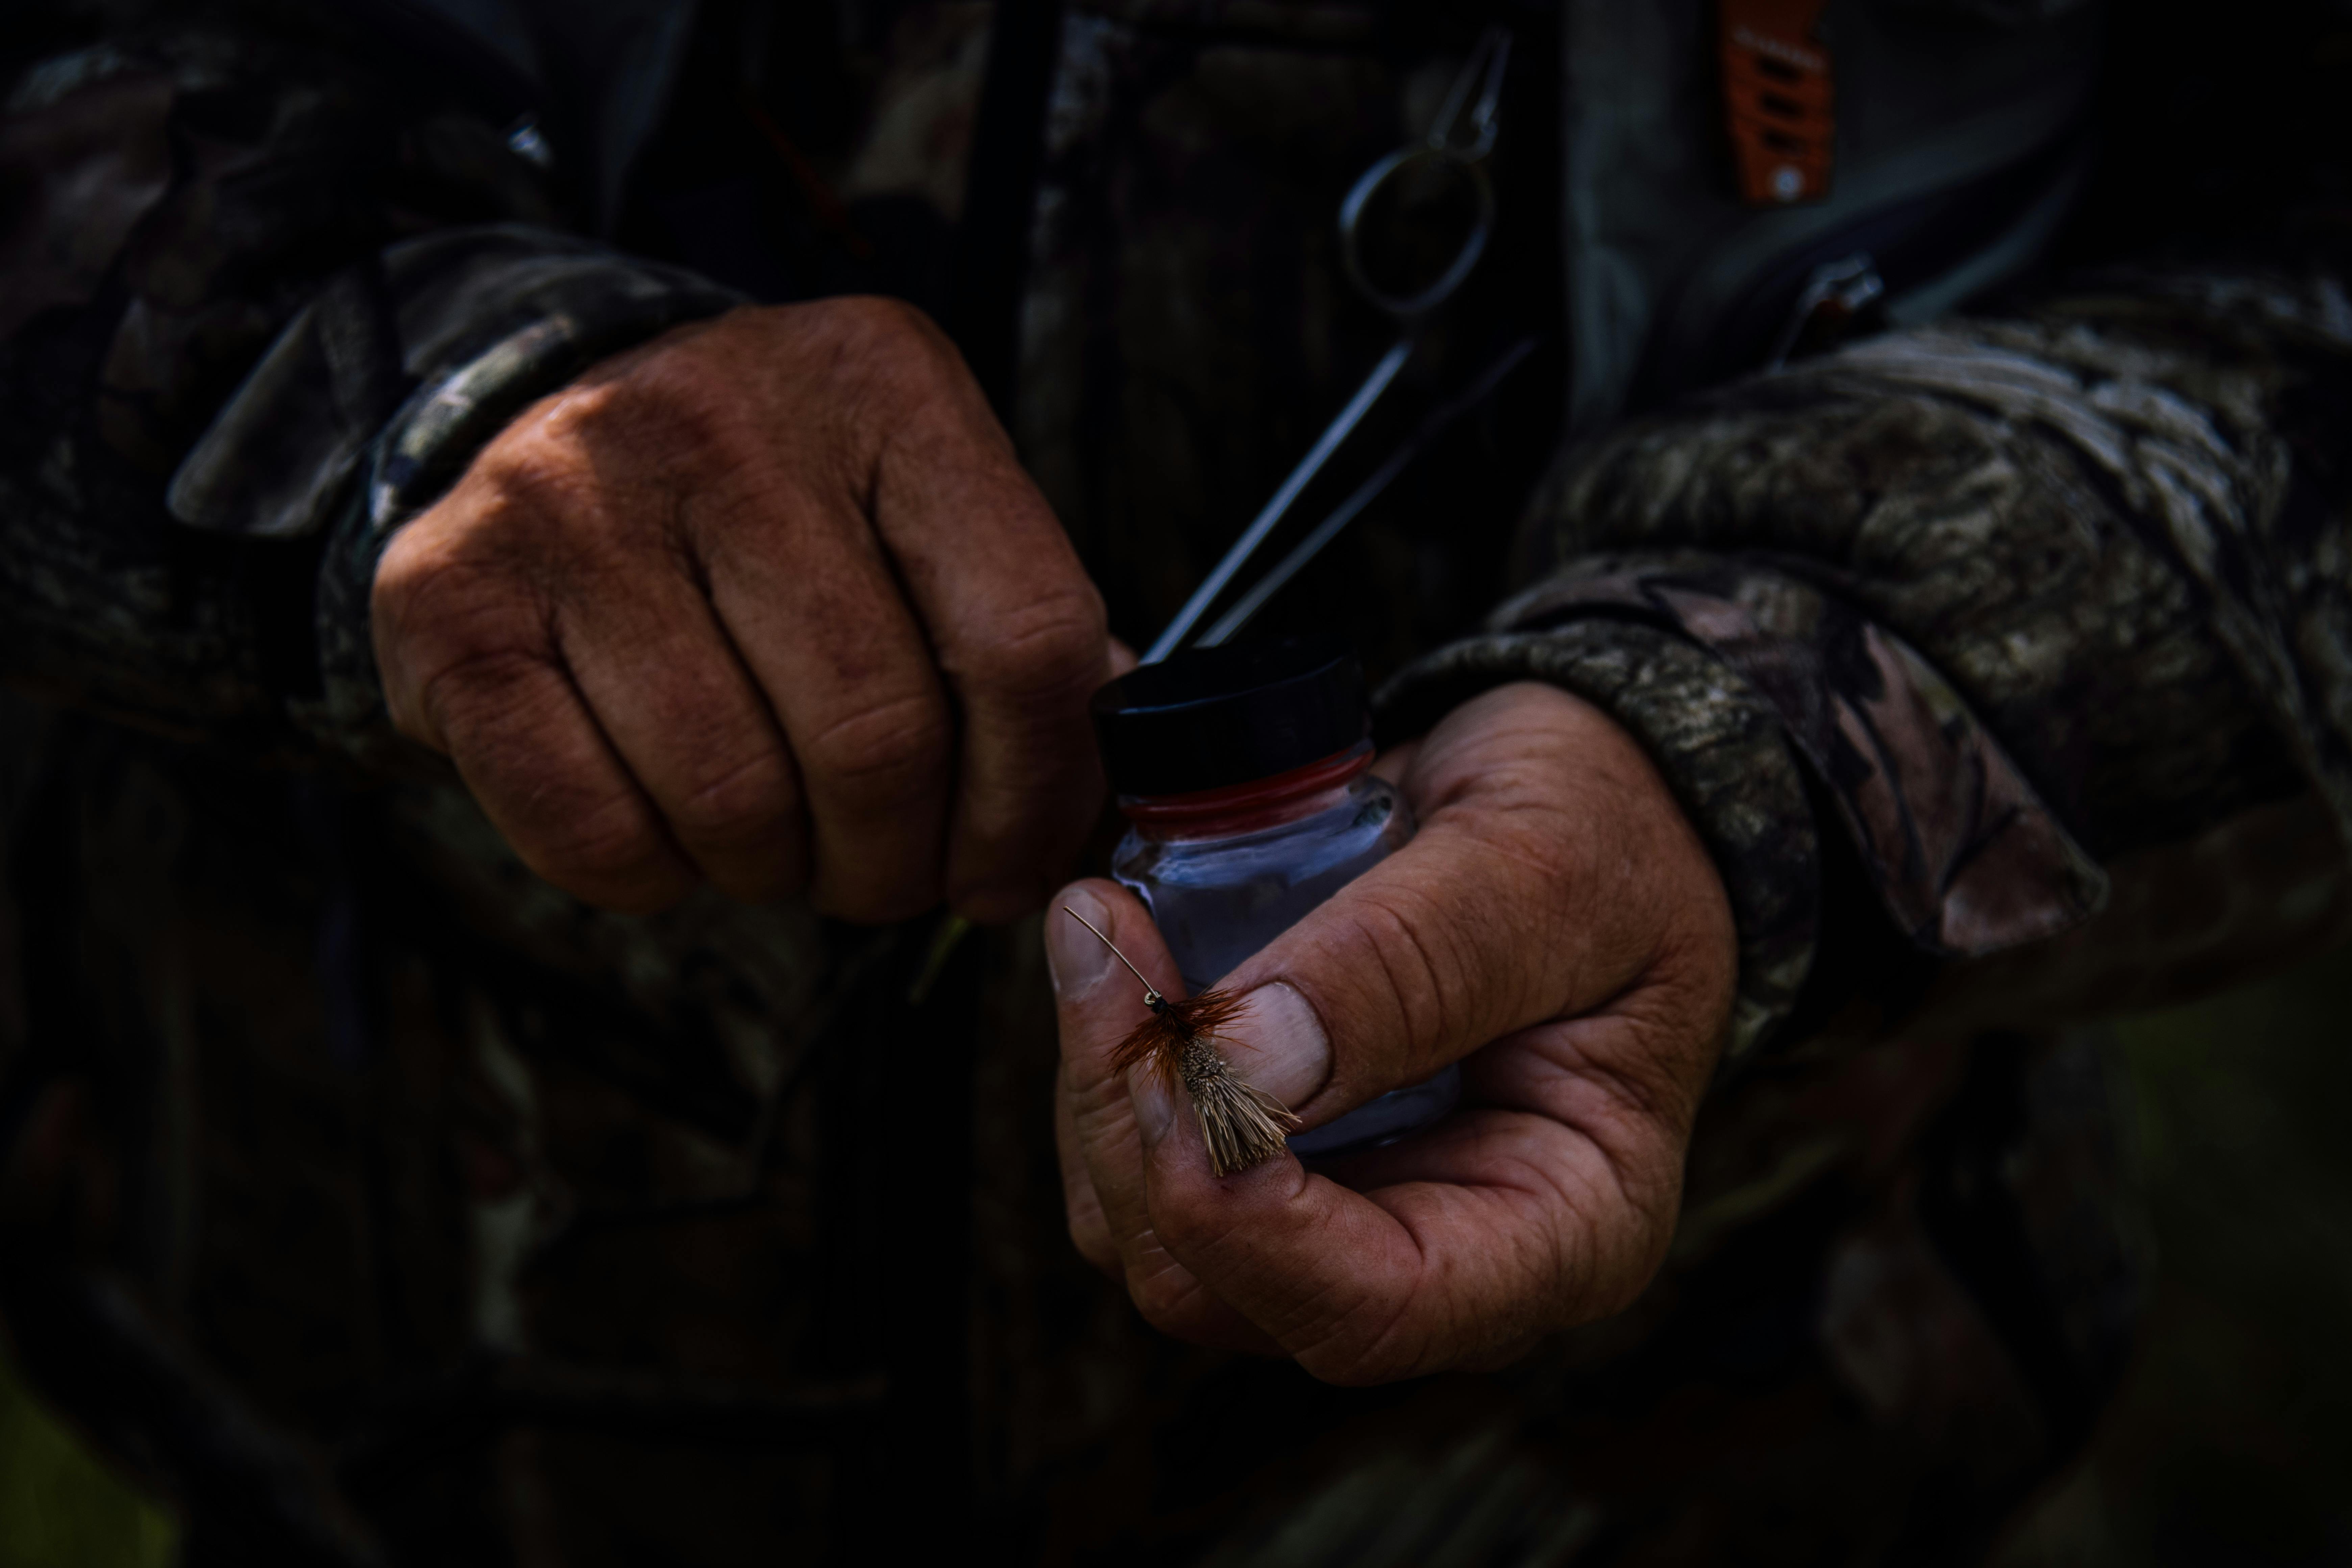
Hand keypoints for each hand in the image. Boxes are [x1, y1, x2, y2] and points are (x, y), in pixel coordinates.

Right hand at [373, 299, 1109, 920]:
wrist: (541, 443)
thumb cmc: (776, 522)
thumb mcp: (921, 525)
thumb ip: (1022, 648)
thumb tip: (1107, 812)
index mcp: (885, 384)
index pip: (1023, 638)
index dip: (1035, 797)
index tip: (1010, 865)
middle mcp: (722, 413)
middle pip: (877, 735)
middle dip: (896, 861)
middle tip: (882, 873)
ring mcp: (568, 493)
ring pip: (735, 798)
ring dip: (777, 873)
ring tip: (779, 843)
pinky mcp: (449, 594)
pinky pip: (593, 832)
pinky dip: (654, 879)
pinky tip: (672, 832)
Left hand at [1048, 682, 1737, 1382]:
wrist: (1584, 794)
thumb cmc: (1610, 833)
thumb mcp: (1542, 869)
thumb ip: (1404, 969)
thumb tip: (1237, 1067)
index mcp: (1568, 1230)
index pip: (1372, 1311)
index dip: (1241, 1215)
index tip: (1171, 1054)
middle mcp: (1447, 1255)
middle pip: (1221, 1286)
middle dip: (1139, 1125)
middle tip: (1102, 935)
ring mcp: (1346, 1214)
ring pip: (1150, 1229)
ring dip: (1104, 1082)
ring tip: (1106, 920)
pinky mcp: (1272, 1153)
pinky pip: (1141, 1155)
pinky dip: (1111, 1058)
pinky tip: (1126, 942)